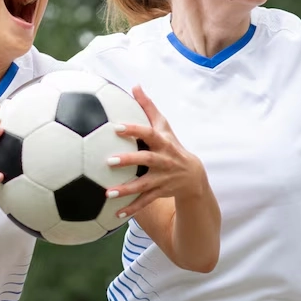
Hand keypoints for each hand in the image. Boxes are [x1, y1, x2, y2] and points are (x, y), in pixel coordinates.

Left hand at [101, 86, 209, 219]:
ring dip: (127, 190)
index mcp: (162, 142)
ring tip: (108, 193)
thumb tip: (135, 85)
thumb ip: (148, 107)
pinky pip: (144, 202)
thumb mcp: (163, 126)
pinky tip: (115, 214)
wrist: (193, 176)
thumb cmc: (171, 145)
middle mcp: (164, 160)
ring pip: (144, 185)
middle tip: (109, 161)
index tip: (116, 127)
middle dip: (129, 160)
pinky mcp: (159, 193)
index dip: (134, 130)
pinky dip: (131, 209)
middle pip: (147, 159)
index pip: (148, 133)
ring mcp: (162, 178)